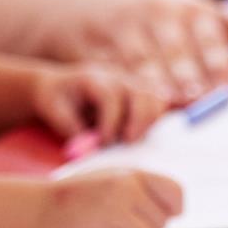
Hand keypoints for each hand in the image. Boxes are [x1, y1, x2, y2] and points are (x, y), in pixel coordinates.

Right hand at [31, 0, 227, 105]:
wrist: (69, 9)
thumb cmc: (150, 17)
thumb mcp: (196, 12)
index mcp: (187, 10)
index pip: (209, 36)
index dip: (216, 63)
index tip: (225, 90)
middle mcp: (155, 16)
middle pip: (176, 53)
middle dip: (186, 78)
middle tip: (196, 101)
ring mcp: (120, 33)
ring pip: (140, 65)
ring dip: (152, 88)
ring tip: (164, 108)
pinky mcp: (88, 51)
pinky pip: (104, 76)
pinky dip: (114, 95)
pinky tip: (124, 116)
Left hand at [31, 63, 166, 144]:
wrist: (60, 86)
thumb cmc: (57, 100)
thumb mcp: (54, 111)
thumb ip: (70, 129)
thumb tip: (88, 149)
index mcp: (95, 78)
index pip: (112, 97)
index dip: (110, 123)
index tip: (102, 143)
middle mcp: (119, 78)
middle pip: (142, 94)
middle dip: (137, 121)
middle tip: (126, 141)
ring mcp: (134, 85)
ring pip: (157, 98)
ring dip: (150, 121)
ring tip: (134, 139)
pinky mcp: (144, 95)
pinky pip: (166, 102)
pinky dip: (173, 111)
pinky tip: (173, 119)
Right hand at [38, 170, 184, 227]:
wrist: (44, 208)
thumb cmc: (82, 194)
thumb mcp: (114, 177)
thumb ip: (144, 188)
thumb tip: (176, 211)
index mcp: (133, 175)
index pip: (175, 192)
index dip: (173, 208)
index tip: (167, 214)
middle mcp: (127, 191)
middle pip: (161, 222)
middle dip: (148, 227)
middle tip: (125, 224)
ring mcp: (115, 214)